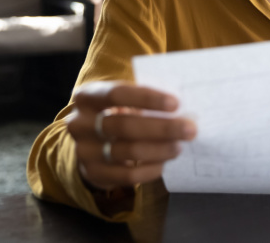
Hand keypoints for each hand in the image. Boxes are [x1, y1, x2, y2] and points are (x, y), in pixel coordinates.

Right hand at [66, 81, 196, 190]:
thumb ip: (145, 100)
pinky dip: (150, 169)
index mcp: (87, 97)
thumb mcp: (123, 101)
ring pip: (128, 151)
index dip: (147, 98)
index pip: (117, 94)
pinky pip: (126, 176)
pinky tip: (164, 163)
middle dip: (162, 128)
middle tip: (189, 129)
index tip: (175, 103)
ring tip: (179, 146)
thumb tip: (184, 105)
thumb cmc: (117, 113)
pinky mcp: (93, 173)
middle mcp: (79, 123)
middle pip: (124, 125)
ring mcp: (83, 150)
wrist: (92, 144)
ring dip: (159, 149)